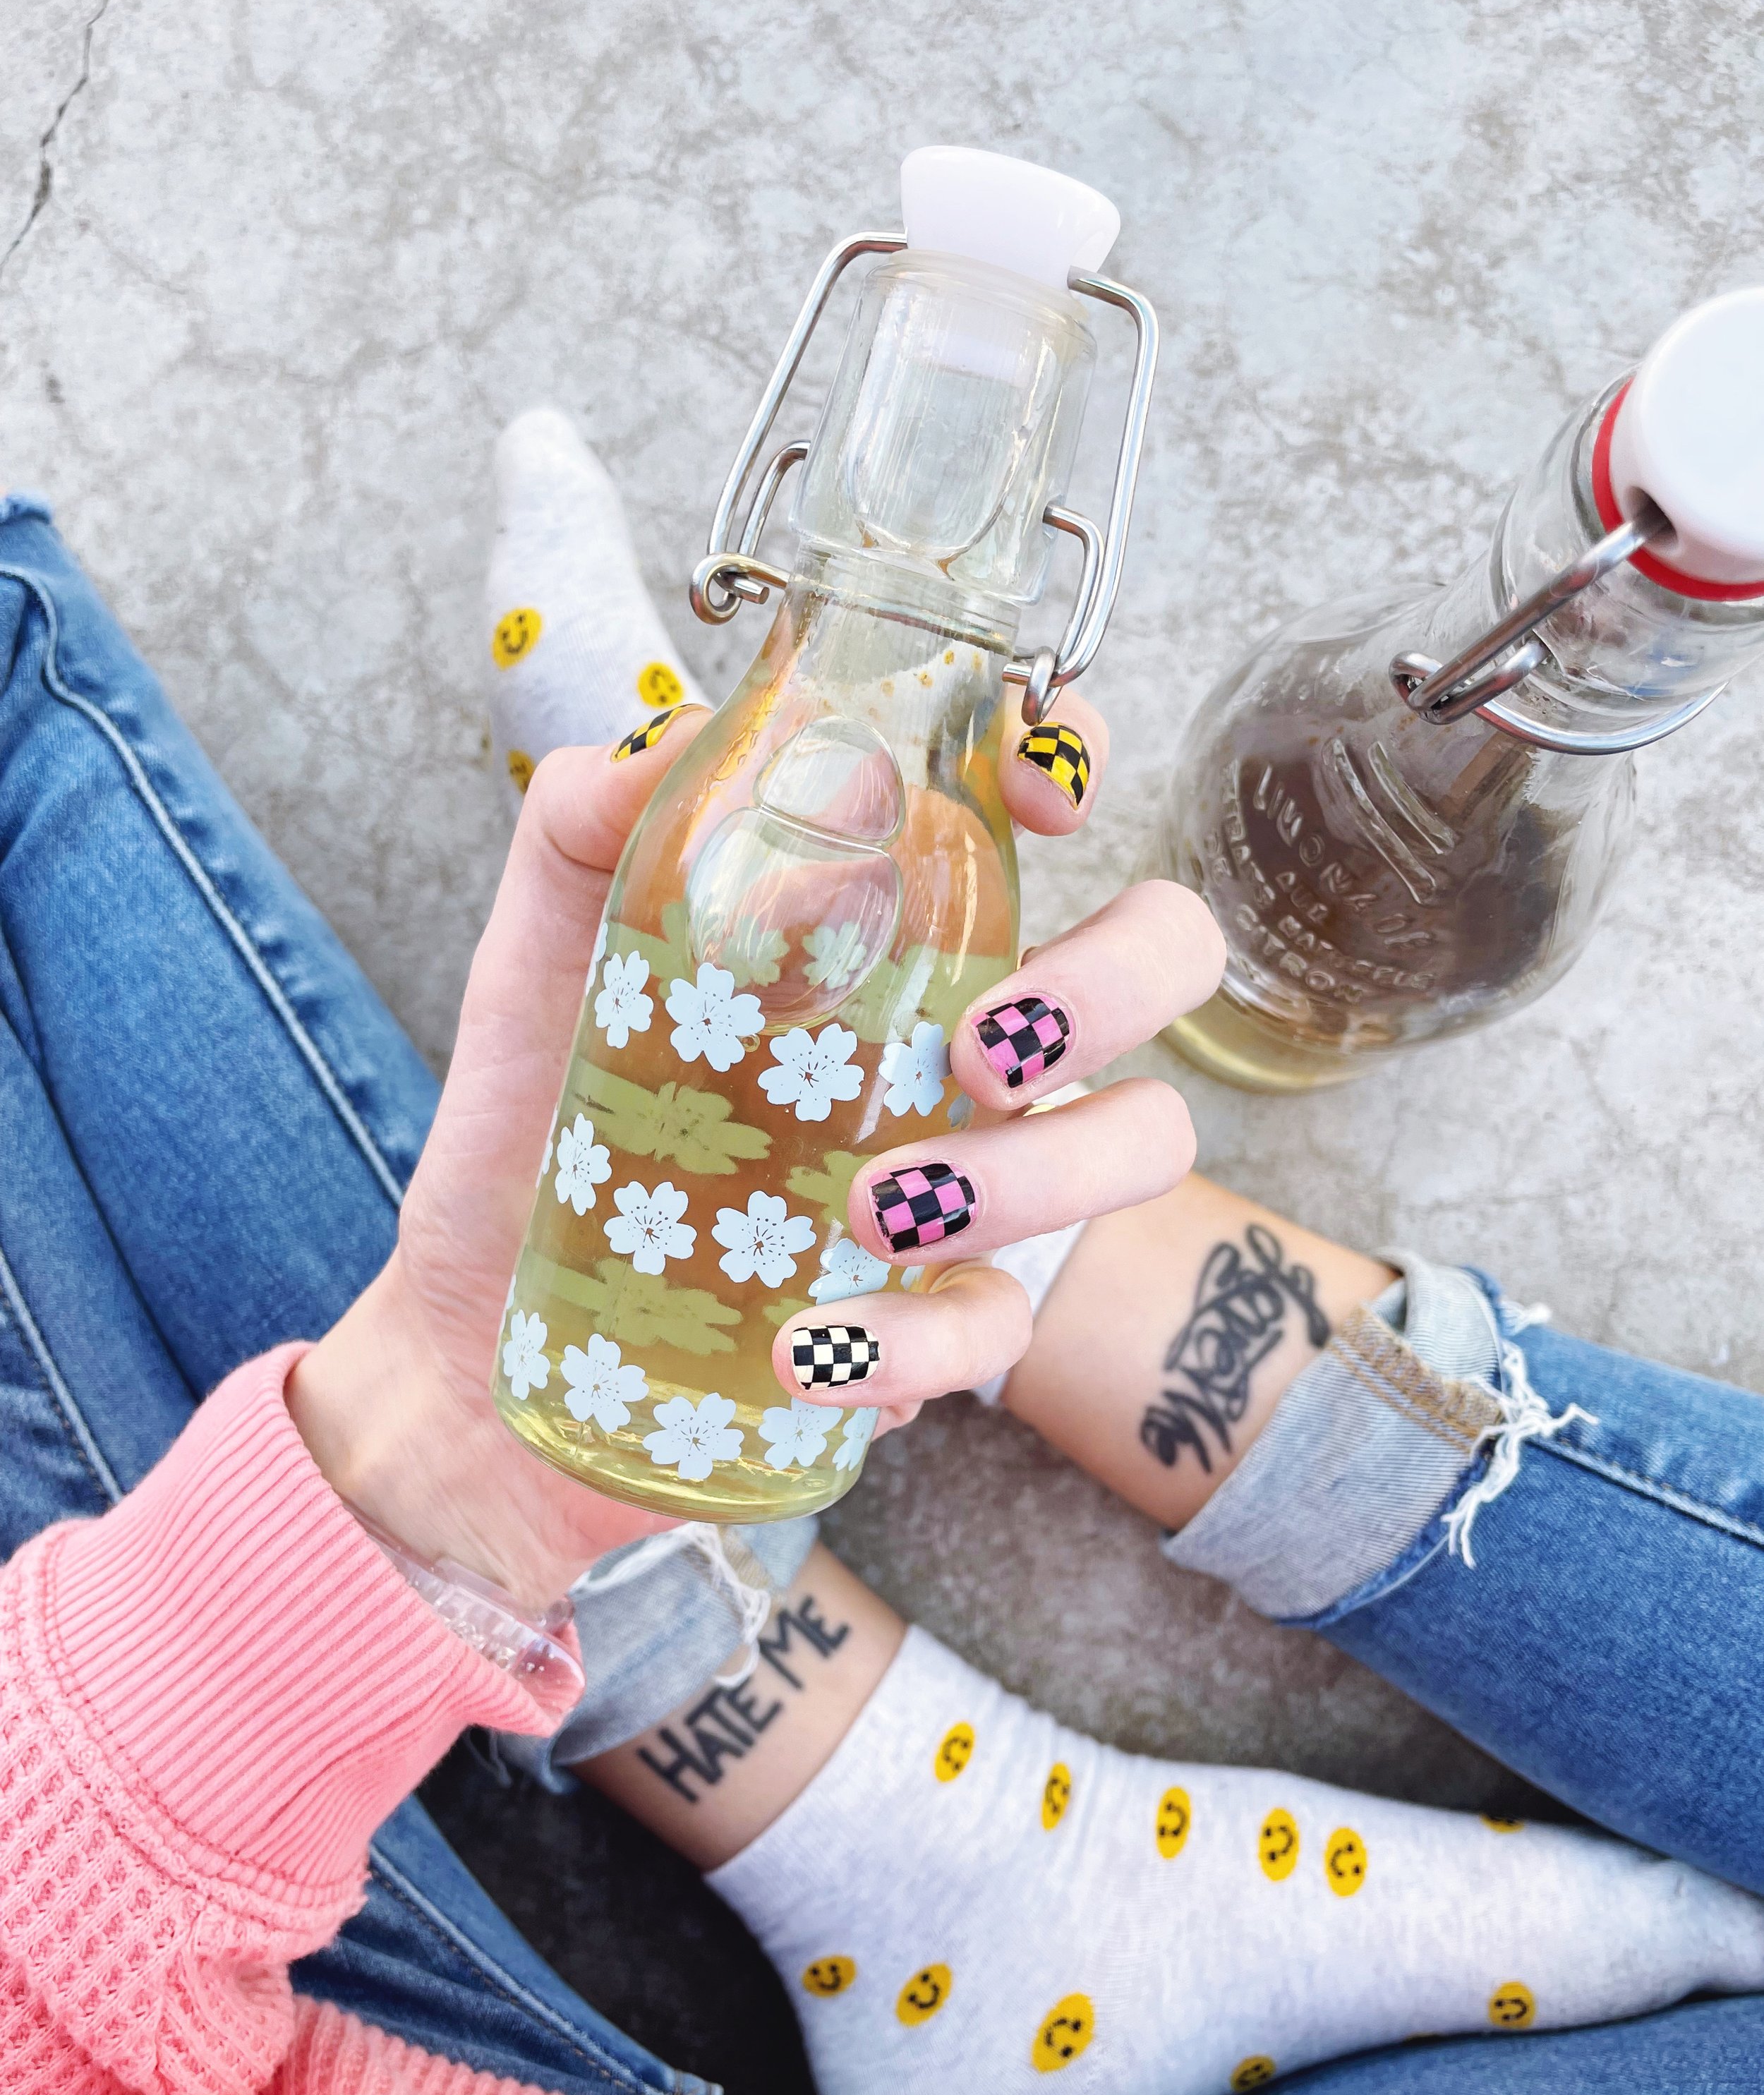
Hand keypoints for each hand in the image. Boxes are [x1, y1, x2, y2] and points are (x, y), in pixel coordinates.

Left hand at [289, 693, 1222, 1615]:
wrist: (485, 1339)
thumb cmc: (531, 1135)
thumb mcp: (534, 965)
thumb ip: (578, 832)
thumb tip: (659, 747)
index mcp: (887, 926)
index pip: (1032, 806)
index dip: (1069, 758)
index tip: (1034, 792)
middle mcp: (960, 1039)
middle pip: (1160, 964)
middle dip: (1110, 987)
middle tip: (977, 1049)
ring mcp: (970, 1180)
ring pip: (1135, 1144)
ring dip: (1032, 1174)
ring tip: (873, 1210)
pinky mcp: (934, 1326)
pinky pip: (998, 1329)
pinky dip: (915, 1342)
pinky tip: (808, 1346)